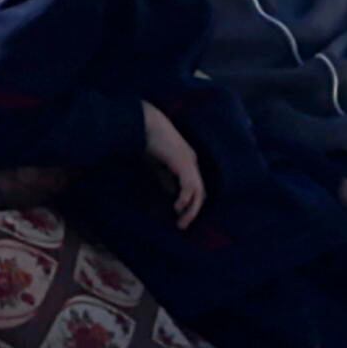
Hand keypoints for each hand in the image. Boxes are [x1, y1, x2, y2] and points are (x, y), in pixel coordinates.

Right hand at [139, 102, 208, 228]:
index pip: (195, 186)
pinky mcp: (184, 164)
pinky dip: (185, 199)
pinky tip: (177, 207)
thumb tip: (172, 192)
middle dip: (193, 210)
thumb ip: (166, 177)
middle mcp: (192, 162)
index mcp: (187, 161)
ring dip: (191, 210)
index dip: (191, 202)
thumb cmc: (149, 140)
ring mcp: (190, 162)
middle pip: (200, 191)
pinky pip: (190, 187)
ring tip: (181, 222)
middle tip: (182, 225)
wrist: (146, 123)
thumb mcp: (158, 164)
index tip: (180, 215)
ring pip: (198, 192)